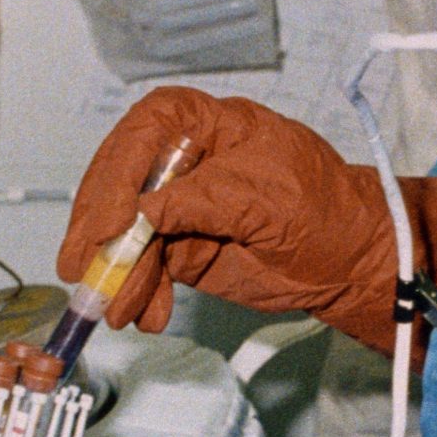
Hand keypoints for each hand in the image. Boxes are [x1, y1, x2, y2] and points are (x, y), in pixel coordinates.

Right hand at [58, 86, 436, 353]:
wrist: (352, 261)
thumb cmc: (323, 210)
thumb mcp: (265, 197)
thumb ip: (202, 201)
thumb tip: (141, 214)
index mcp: (204, 122)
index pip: (142, 136)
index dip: (116, 179)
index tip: (109, 226)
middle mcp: (180, 156)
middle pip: (119, 185)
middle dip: (100, 234)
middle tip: (84, 274)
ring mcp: (175, 203)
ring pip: (125, 233)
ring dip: (118, 275)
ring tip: (122, 312)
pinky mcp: (178, 245)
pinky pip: (143, 266)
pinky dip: (139, 292)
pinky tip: (146, 315)